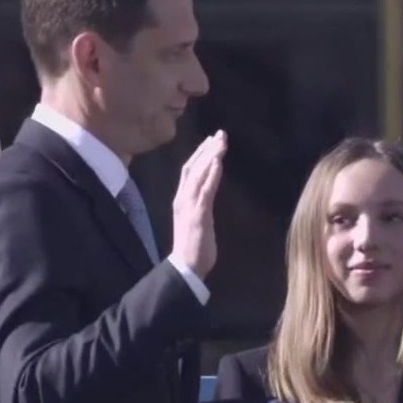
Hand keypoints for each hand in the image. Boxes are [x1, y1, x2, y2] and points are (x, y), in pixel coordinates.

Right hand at [170, 130, 226, 278]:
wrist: (186, 268)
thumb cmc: (194, 247)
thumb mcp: (197, 221)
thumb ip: (200, 206)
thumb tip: (208, 195)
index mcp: (182, 200)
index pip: (189, 171)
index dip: (200, 154)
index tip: (212, 141)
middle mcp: (182, 199)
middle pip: (192, 167)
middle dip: (206, 149)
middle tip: (220, 134)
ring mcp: (189, 206)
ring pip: (198, 173)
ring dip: (210, 156)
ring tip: (221, 142)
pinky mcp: (198, 214)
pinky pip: (205, 190)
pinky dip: (211, 174)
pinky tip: (219, 162)